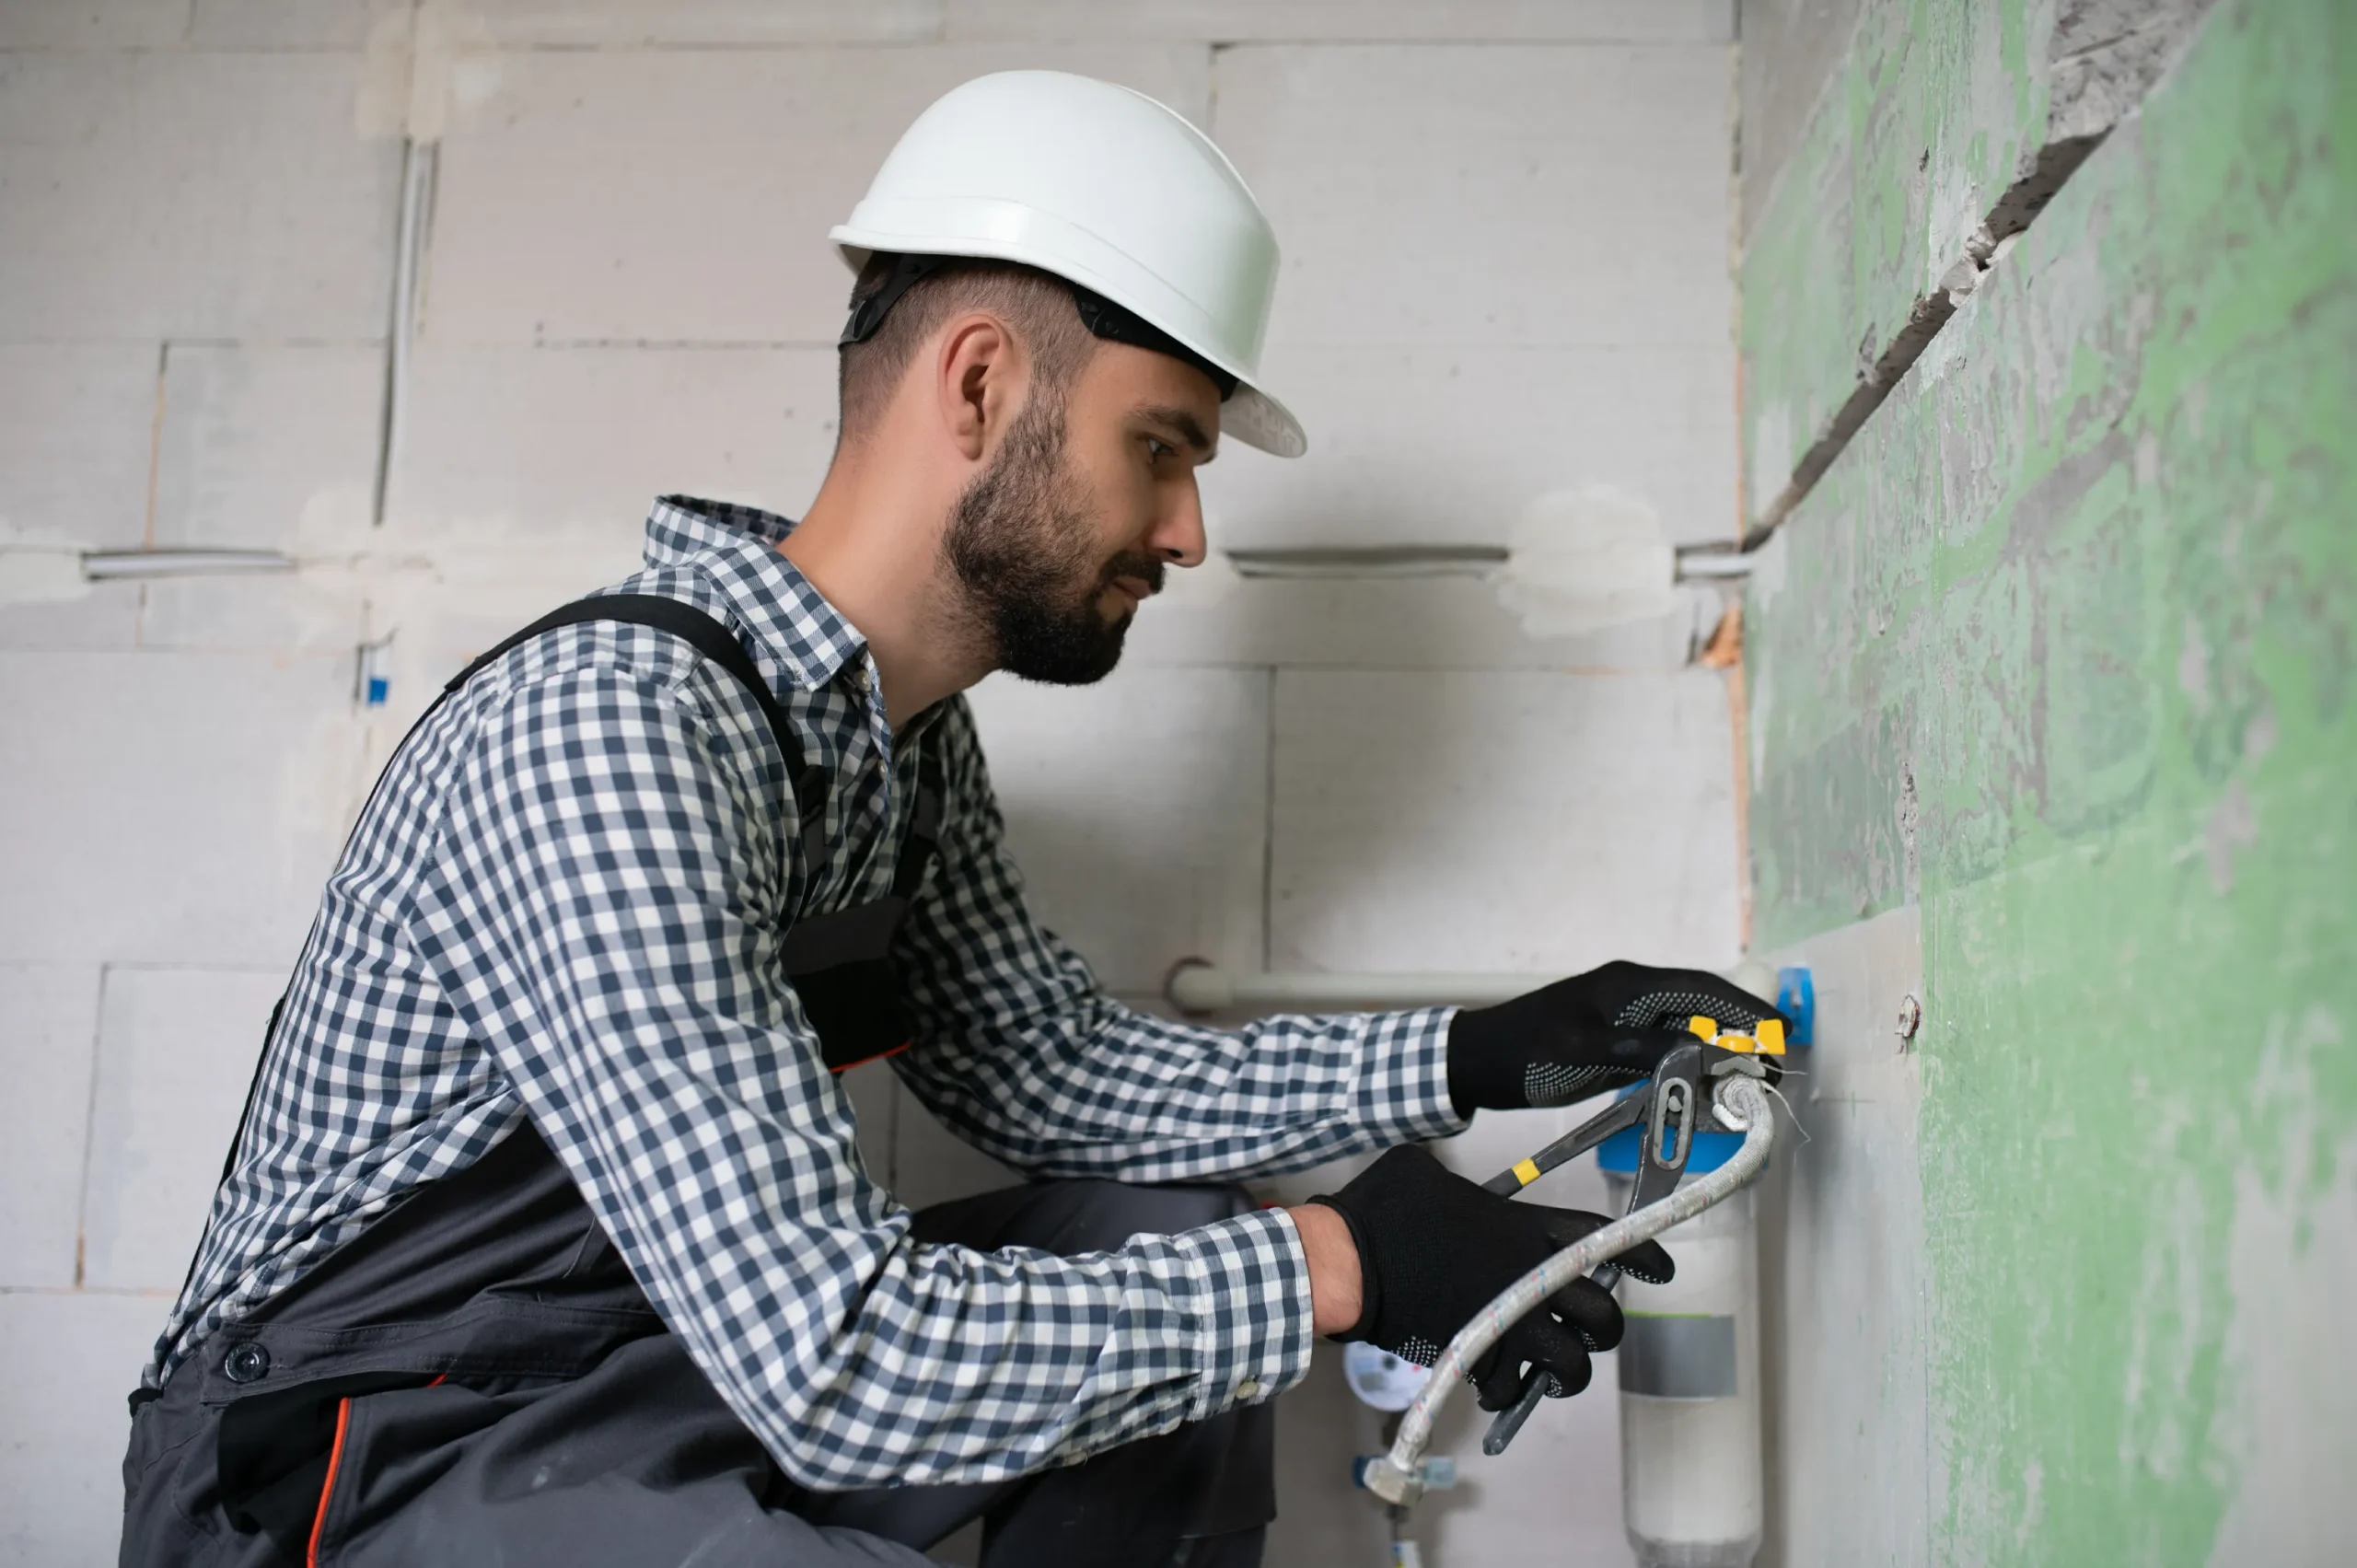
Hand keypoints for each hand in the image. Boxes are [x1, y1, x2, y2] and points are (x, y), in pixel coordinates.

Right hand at [1307, 1145, 1672, 1411]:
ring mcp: (1508, 1321)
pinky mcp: (1480, 1356)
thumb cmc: (1384, 1209)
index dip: (1642, 1254)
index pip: (1603, 1237)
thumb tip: (1453, 1192)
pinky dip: (1506, 1392)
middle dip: (1604, 1327)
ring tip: (1550, 1370)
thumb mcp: (1424, 1171)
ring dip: (1567, 1371)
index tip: (1660, 1268)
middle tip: (1589, 1328)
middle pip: (1603, 1315)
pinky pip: (1511, 1388)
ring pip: (1573, 1366)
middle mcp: (1529, 1277)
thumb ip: (1458, 1186)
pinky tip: (1493, 1383)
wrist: (1351, 1262)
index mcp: (1525, 1227)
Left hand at [1448, 959, 1791, 1115]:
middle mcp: (1635, 995)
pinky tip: (1708, 1088)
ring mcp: (1627, 1019)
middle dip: (1743, 1032)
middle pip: (1703, 1006)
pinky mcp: (1620, 1043)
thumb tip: (1700, 1049)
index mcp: (1629, 986)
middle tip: (1774, 1066)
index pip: (1702, 989)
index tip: (1781, 1030)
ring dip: (1721, 1051)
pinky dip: (1693, 1065)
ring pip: (1689, 1029)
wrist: (1479, 1061)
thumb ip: (1640, 1049)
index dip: (1746, 1008)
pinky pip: (1669, 1049)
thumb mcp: (1582, 1052)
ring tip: (1751, 1081)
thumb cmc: (1525, 1053)